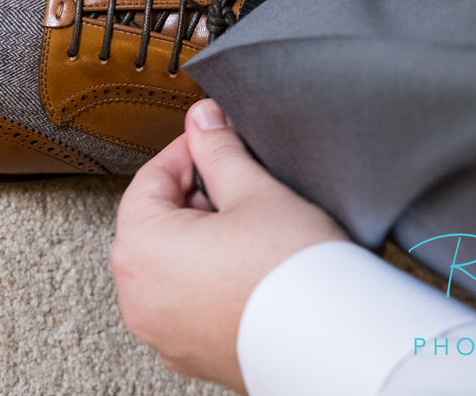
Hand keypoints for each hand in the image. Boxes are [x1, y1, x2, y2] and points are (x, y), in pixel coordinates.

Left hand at [110, 99, 349, 391]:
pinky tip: (248, 269)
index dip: (187, 151)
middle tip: (238, 185)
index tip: (215, 140)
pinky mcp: (189, 354)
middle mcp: (138, 297)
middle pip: (155, 224)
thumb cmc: (294, 274)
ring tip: (249, 229)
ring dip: (200, 240)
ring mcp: (161, 332)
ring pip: (169, 265)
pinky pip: (186, 302)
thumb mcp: (255, 191)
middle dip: (194, 198)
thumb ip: (220, 150)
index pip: (149, 179)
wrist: (336, 344)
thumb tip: (204, 120)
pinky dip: (208, 280)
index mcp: (141, 250)